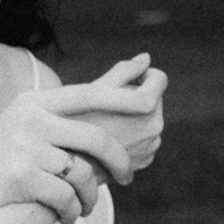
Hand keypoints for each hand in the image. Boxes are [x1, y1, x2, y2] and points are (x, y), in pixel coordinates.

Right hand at [0, 56, 167, 223]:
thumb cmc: (0, 160)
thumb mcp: (28, 125)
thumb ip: (68, 111)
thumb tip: (127, 73)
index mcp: (34, 102)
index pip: (89, 94)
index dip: (124, 99)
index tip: (152, 106)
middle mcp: (29, 119)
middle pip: (94, 136)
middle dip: (119, 161)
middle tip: (127, 177)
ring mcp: (23, 147)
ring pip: (82, 172)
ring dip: (88, 196)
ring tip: (82, 206)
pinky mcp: (19, 177)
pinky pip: (65, 196)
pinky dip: (70, 210)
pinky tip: (64, 215)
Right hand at [81, 57, 166, 190]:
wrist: (63, 165)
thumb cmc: (75, 122)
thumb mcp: (96, 90)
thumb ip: (125, 71)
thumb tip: (146, 58)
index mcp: (147, 107)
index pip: (159, 78)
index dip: (141, 74)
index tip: (122, 80)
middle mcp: (155, 129)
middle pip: (152, 99)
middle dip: (134, 97)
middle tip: (105, 104)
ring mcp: (151, 148)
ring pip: (147, 119)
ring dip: (133, 116)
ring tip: (104, 122)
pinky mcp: (144, 161)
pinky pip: (143, 139)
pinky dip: (131, 135)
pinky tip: (109, 138)